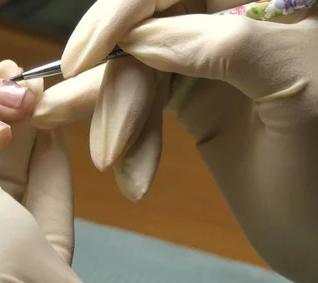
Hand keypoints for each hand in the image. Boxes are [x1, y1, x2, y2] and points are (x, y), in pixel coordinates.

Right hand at [32, 0, 250, 201]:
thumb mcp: (294, 93)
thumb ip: (224, 47)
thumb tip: (142, 37)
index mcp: (270, 5)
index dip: (123, 14)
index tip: (85, 59)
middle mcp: (233, 22)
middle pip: (145, 32)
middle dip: (120, 90)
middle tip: (108, 151)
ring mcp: (208, 60)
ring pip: (134, 73)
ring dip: (117, 121)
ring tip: (114, 168)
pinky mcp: (191, 96)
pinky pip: (138, 102)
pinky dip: (122, 132)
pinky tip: (122, 168)